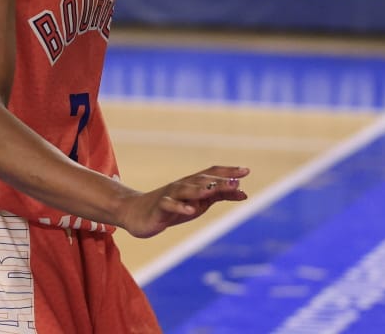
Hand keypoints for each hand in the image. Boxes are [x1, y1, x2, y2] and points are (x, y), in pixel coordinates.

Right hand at [116, 166, 249, 239]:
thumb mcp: (200, 203)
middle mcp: (183, 185)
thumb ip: (220, 196)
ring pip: (186, 190)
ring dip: (201, 190)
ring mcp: (170, 195)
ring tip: (214, 191)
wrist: (138, 214)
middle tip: (236, 181)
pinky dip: (180, 207)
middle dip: (219, 181)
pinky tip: (190, 210)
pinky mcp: (159, 208)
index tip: (246, 170)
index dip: (228, 171)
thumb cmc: (173, 207)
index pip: (212, 173)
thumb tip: (244, 193)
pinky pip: (169, 205)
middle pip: (202, 180)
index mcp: (194, 183)